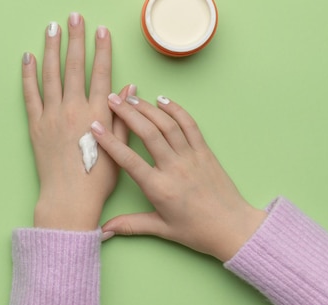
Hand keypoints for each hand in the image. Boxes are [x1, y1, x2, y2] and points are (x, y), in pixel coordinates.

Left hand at [21, 13, 131, 230]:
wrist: (68, 199)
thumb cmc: (97, 178)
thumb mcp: (118, 147)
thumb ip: (123, 116)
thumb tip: (129, 87)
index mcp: (96, 113)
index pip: (101, 73)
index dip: (102, 50)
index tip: (102, 30)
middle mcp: (72, 109)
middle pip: (74, 66)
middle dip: (75, 39)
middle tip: (75, 17)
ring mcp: (51, 115)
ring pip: (50, 74)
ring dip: (52, 48)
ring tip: (52, 27)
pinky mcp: (35, 125)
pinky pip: (30, 94)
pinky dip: (28, 75)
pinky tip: (28, 57)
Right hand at [91, 93, 266, 260]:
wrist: (232, 228)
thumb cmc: (197, 231)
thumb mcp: (162, 229)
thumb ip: (130, 225)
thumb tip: (103, 230)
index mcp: (160, 188)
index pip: (128, 160)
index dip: (110, 142)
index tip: (95, 126)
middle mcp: (174, 168)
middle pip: (147, 133)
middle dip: (127, 113)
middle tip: (111, 99)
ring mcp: (191, 157)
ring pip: (167, 125)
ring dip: (148, 108)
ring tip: (131, 97)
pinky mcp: (205, 151)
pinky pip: (189, 125)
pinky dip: (176, 110)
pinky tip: (162, 100)